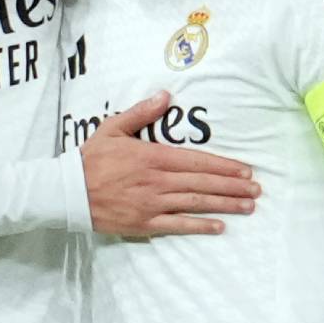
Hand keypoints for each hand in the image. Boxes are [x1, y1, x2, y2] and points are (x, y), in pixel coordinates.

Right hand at [81, 92, 259, 235]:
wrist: (67, 191)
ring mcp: (152, 203)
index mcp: (153, 156)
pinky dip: (199, 226)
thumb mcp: (113, 128)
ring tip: (247, 206)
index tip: (245, 170)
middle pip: (202, 182)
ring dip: (224, 204)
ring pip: (195, 202)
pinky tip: (219, 226)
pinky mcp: (143, 223)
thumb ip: (142, 113)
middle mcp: (157, 180)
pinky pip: (177, 226)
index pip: (197, 161)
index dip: (224, 166)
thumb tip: (166, 96)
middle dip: (232, 186)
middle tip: (256, 189)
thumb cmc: (90, 159)